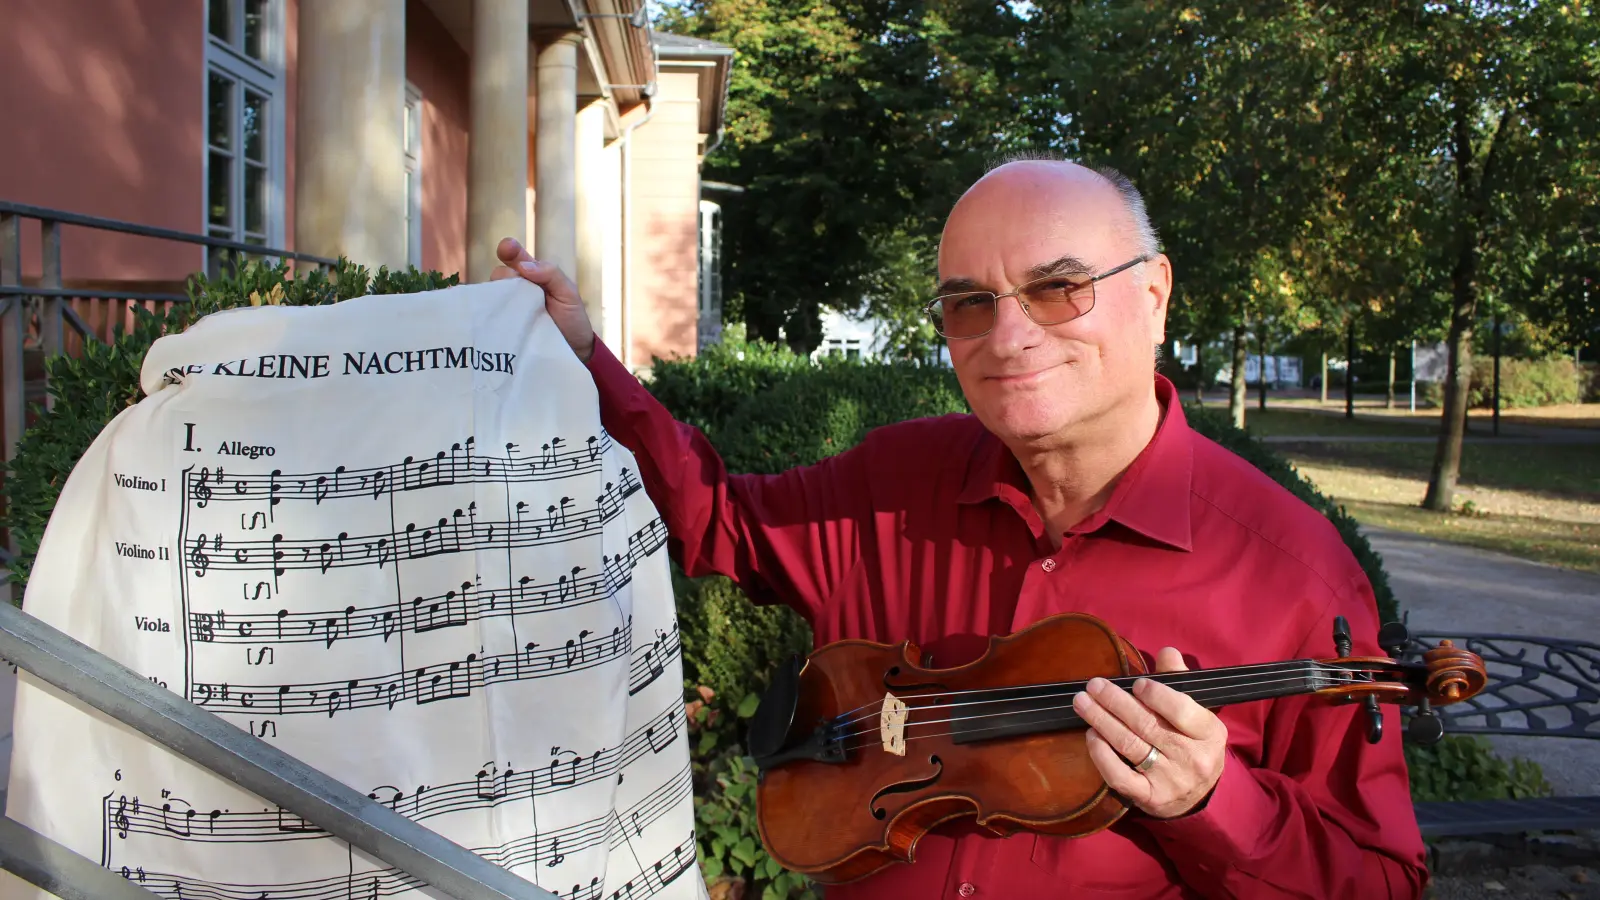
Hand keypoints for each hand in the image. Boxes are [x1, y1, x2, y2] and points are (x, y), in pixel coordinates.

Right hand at [490, 237, 595, 361]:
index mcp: (531, 274)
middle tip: (519, 286)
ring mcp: (508, 307)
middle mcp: (516, 288)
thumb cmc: (572, 317)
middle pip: (500, 274)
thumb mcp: (568, 292)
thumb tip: (523, 266)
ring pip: (492, 294)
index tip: (507, 249)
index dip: (509, 250)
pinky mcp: (503, 326)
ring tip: (514, 306)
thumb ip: (550, 274)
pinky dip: (488, 313)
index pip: (514, 256)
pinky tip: (492, 316)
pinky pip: (489, 316)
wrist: (574, 351)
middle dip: (506, 276)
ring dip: (498, 296)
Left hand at [1071, 647, 1227, 818]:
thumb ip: (1180, 681)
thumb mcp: (1197, 714)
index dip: (1156, 695)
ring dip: (1101, 720)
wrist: (1199, 795)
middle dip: (1115, 701)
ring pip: (1129, 745)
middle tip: (1094, 685)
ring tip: (1082, 702)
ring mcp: (1170, 780)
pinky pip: (1120, 776)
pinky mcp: (1149, 797)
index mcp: (1209, 733)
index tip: (1134, 683)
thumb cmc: (1194, 744)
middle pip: (1147, 725)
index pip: (1181, 710)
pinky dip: (1102, 755)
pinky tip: (1090, 735)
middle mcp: (1192, 759)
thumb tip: (1167, 653)